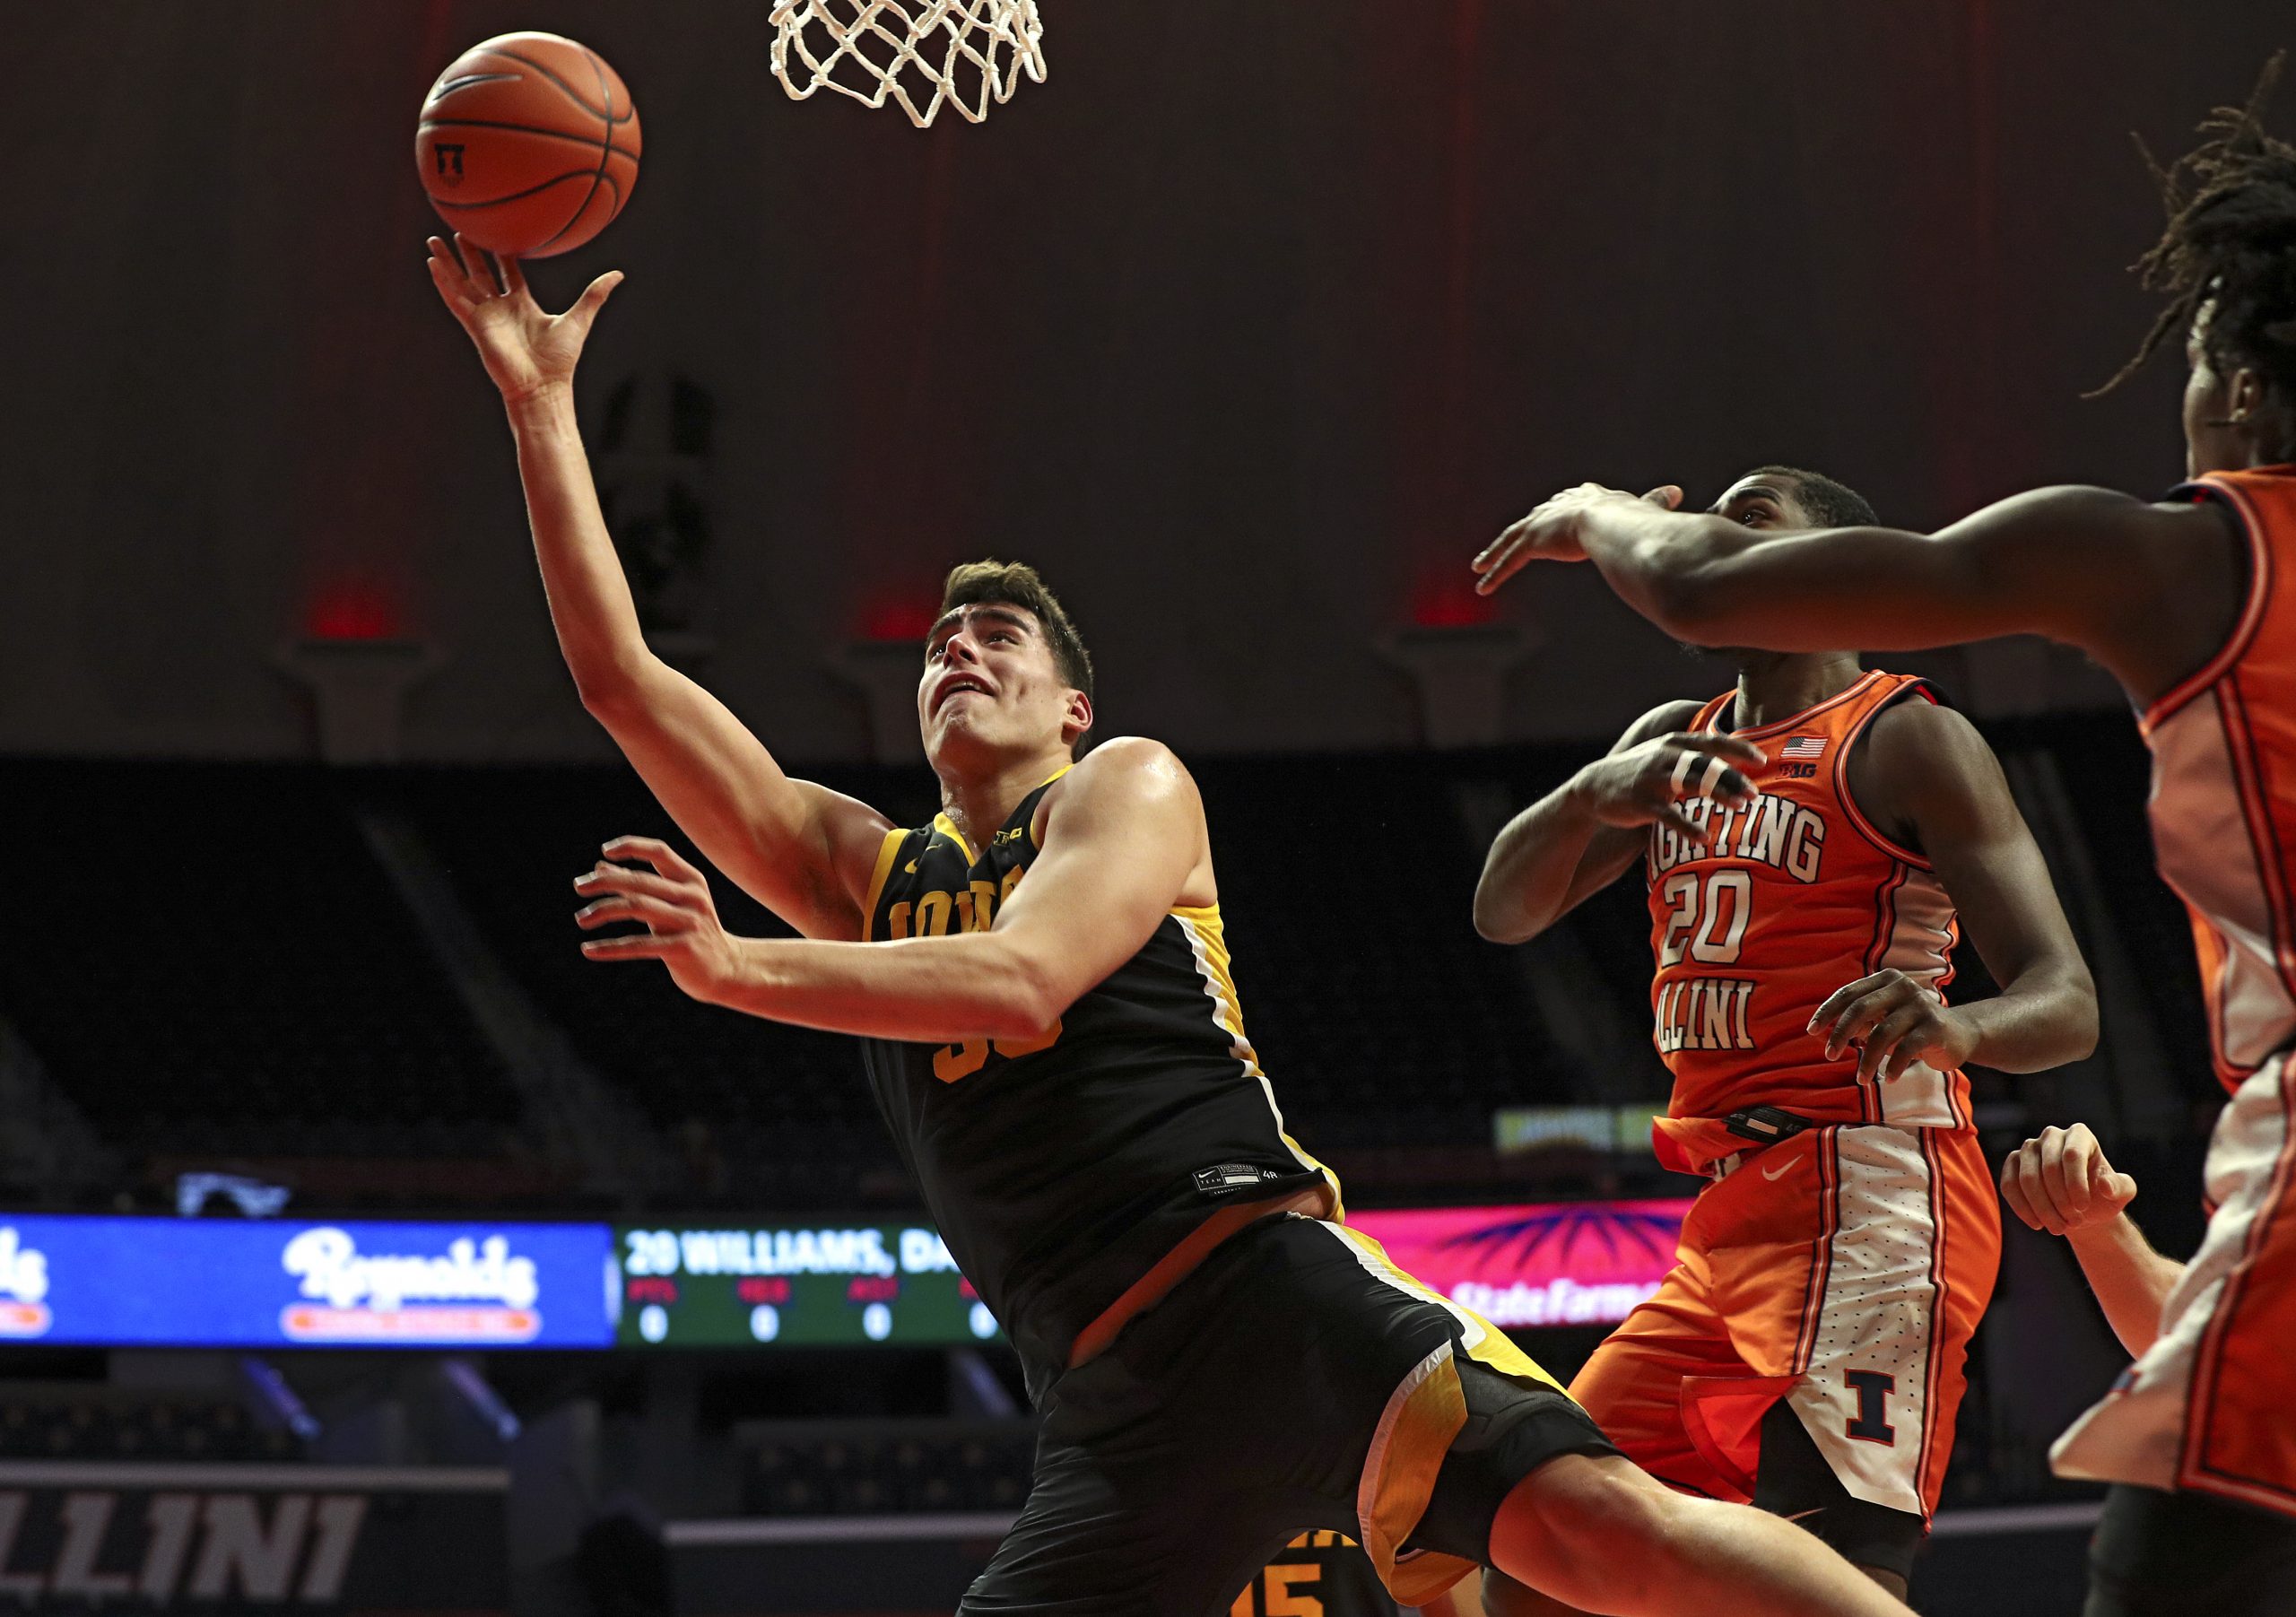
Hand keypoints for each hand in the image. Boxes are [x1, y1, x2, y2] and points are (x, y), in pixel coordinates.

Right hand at [425, 232, 622, 401]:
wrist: (542, 386)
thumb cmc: (560, 360)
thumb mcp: (579, 319)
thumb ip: (595, 295)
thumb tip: (618, 274)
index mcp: (523, 305)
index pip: (510, 275)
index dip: (504, 256)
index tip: (497, 237)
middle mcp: (501, 308)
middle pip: (481, 274)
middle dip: (470, 254)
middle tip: (460, 230)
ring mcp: (486, 316)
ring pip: (462, 283)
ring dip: (448, 262)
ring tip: (434, 240)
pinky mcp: (475, 325)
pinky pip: (455, 299)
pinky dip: (443, 282)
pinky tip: (431, 264)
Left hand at [574, 836, 738, 1003]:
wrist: (726, 969)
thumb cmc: (690, 932)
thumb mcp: (669, 904)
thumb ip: (638, 885)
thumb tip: (599, 867)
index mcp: (692, 880)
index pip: (659, 851)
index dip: (631, 847)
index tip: (605, 851)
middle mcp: (693, 897)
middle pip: (639, 881)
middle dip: (604, 882)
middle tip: (579, 886)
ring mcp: (690, 922)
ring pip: (636, 907)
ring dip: (602, 911)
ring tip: (581, 919)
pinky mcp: (682, 949)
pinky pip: (638, 944)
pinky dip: (610, 947)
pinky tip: (588, 950)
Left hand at [1473, 483, 1682, 593]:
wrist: (1618, 522)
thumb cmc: (1638, 519)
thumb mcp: (1647, 508)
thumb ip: (1658, 503)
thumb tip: (1679, 493)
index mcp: (1587, 499)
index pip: (1568, 502)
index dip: (1559, 508)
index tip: (1550, 510)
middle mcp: (1561, 507)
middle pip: (1533, 520)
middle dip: (1518, 531)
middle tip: (1508, 539)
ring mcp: (1545, 523)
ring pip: (1512, 540)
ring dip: (1494, 554)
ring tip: (1479, 567)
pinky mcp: (1535, 540)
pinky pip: (1510, 561)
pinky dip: (1496, 573)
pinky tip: (1483, 587)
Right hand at [1569, 729, 1765, 844]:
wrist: (1594, 787)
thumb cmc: (1641, 773)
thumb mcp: (1666, 757)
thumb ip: (1696, 759)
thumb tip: (1736, 763)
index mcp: (1675, 744)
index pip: (1712, 742)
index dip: (1738, 750)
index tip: (1762, 760)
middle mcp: (1665, 756)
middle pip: (1706, 763)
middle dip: (1732, 777)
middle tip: (1754, 793)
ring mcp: (1652, 778)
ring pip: (1691, 783)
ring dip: (1718, 793)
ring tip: (1739, 807)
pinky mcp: (1641, 802)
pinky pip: (1669, 815)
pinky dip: (1687, 827)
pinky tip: (1704, 838)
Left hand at [1808, 968, 1979, 1081]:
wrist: (1960, 1035)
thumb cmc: (1911, 1027)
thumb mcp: (1884, 1019)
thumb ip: (1859, 1020)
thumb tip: (1822, 1031)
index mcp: (1886, 980)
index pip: (1849, 993)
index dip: (1828, 1011)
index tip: (1811, 1030)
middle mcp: (1903, 987)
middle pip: (1861, 1009)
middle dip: (1840, 1033)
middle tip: (1829, 1055)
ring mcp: (1921, 1006)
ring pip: (1882, 1033)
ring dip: (1867, 1060)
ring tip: (1860, 1078)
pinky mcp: (1935, 1027)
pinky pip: (1906, 1049)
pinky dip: (1893, 1066)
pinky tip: (1887, 1078)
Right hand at [1999, 1123, 2137, 1235]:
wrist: (2082, 1208)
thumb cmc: (2103, 1196)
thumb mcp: (2121, 1194)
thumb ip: (2120, 1187)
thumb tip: (2104, 1184)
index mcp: (2080, 1134)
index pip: (2072, 1155)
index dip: (2076, 1184)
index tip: (2083, 1208)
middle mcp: (2051, 1135)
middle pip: (2049, 1168)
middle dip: (2060, 1201)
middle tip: (2074, 1223)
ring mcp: (2028, 1148)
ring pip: (2027, 1179)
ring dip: (2043, 1209)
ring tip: (2059, 1228)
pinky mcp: (2012, 1164)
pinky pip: (2009, 1186)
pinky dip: (2023, 1209)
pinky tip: (2038, 1224)